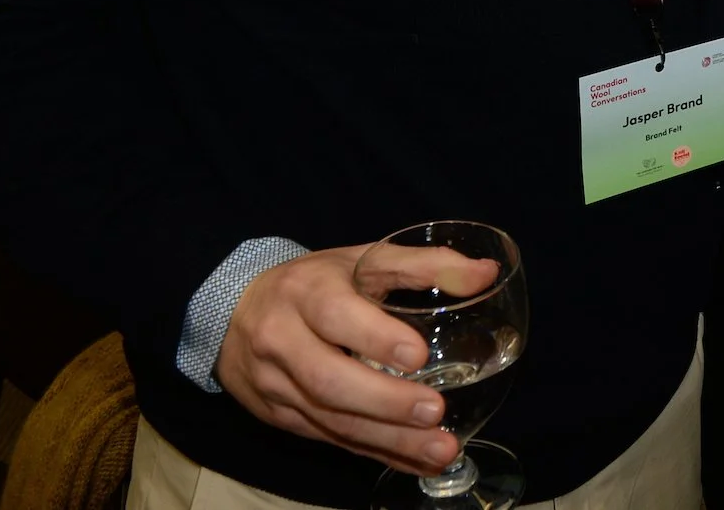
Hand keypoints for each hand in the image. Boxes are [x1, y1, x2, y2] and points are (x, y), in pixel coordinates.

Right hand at [216, 244, 488, 475]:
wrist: (235, 312)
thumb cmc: (315, 282)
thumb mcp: (363, 259)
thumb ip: (426, 264)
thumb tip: (488, 273)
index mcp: (306, 292)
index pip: (335, 316)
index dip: (375, 338)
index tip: (419, 355)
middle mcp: (283, 341)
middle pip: (328, 380)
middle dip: (384, 402)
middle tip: (435, 413)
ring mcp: (278, 386)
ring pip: (330, 421)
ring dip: (388, 441)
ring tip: (441, 449)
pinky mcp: (282, 419)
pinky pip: (331, 440)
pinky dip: (377, 454)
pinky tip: (417, 463)